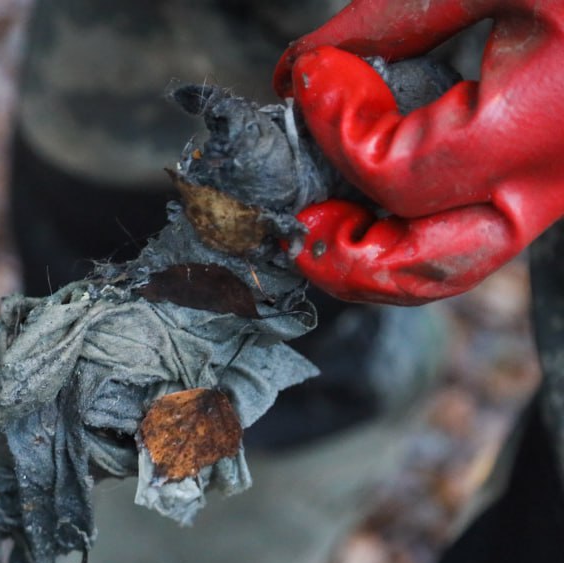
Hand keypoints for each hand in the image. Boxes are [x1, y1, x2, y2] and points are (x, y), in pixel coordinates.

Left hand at [272, 0, 563, 304]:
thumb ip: (398, 16)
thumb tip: (303, 66)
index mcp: (537, 130)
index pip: (397, 170)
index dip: (335, 130)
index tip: (309, 79)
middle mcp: (546, 183)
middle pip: (424, 269)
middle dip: (345, 258)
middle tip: (293, 224)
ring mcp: (551, 195)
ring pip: (448, 269)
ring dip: (372, 261)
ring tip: (320, 227)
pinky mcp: (546, 186)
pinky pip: (468, 237)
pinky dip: (407, 237)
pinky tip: (366, 204)